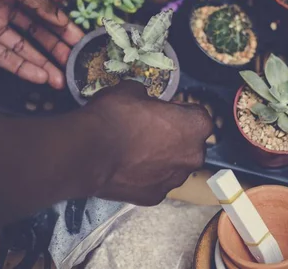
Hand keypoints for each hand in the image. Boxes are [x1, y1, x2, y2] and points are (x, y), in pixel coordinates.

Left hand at [0, 0, 82, 88]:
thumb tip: (58, 15)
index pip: (43, 8)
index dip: (62, 24)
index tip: (80, 39)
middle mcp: (0, 5)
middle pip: (36, 29)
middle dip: (57, 46)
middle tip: (75, 61)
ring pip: (24, 47)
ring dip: (44, 62)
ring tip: (62, 77)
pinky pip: (5, 58)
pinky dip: (24, 68)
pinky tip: (41, 76)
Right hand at [84, 81, 212, 205]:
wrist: (89, 152)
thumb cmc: (115, 116)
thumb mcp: (131, 90)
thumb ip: (146, 96)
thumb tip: (143, 100)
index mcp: (196, 125)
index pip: (197, 115)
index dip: (179, 111)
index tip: (163, 111)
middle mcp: (193, 155)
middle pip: (190, 144)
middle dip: (174, 138)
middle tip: (149, 131)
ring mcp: (174, 180)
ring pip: (173, 166)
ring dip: (161, 158)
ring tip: (135, 151)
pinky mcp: (155, 197)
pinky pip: (155, 182)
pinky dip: (145, 176)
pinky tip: (127, 168)